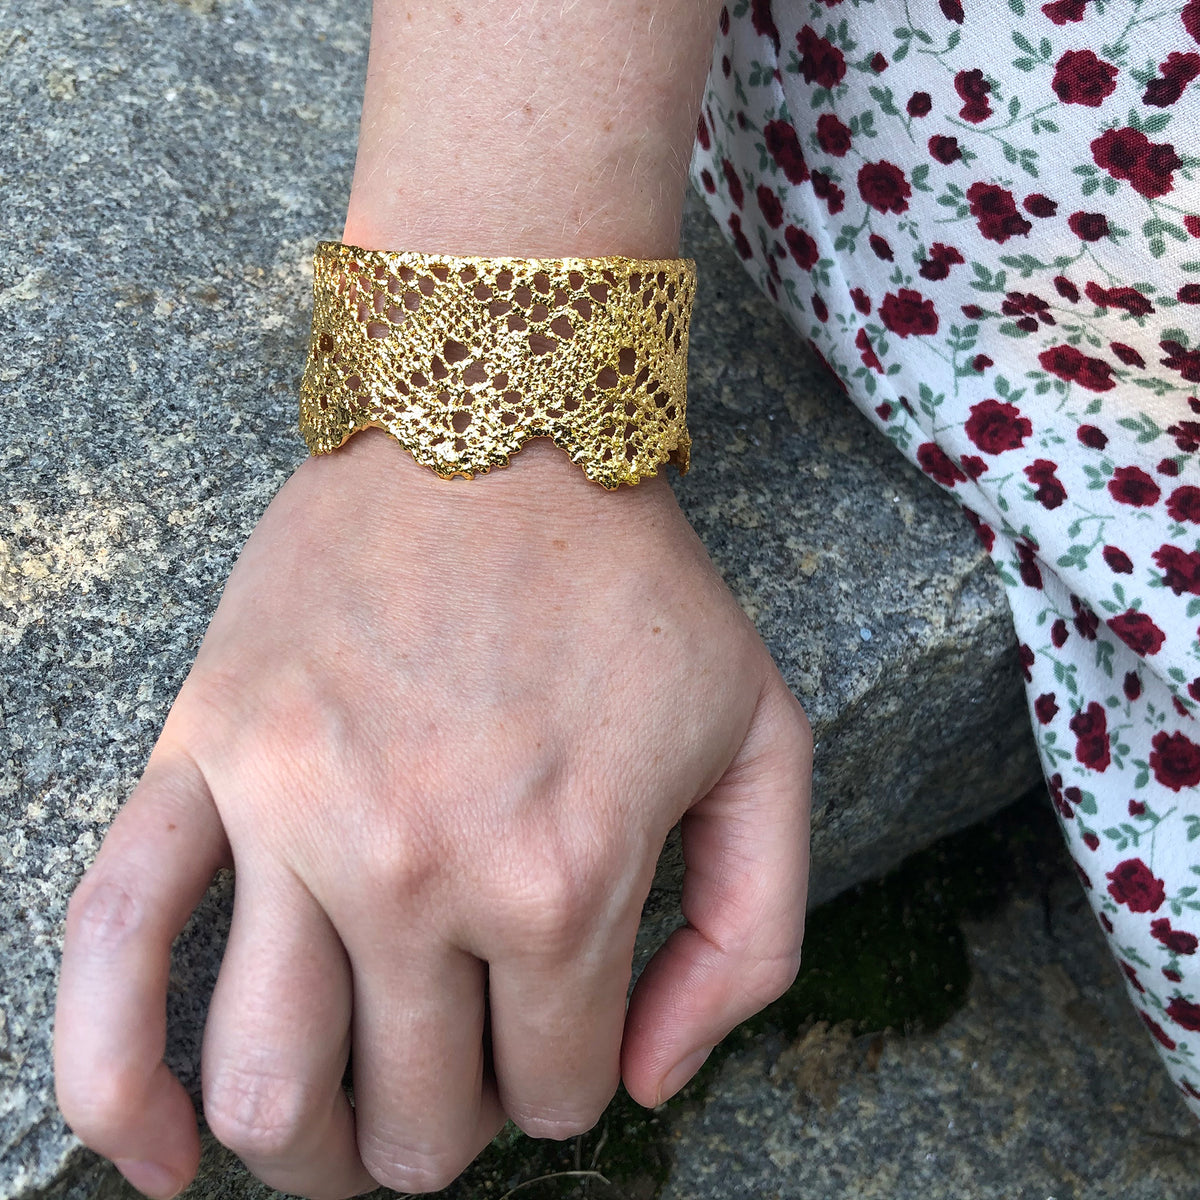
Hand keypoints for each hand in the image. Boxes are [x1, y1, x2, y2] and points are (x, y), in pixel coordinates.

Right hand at [54, 431, 810, 1197]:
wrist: (499, 426)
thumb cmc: (636, 587)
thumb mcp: (764, 744)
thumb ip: (751, 936)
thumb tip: (645, 1081)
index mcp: (563, 876)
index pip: (552, 1092)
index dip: (566, 1082)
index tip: (562, 1031)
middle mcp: (418, 870)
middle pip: (415, 1118)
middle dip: (449, 1127)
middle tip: (464, 1071)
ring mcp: (293, 817)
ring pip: (270, 1082)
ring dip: (312, 1145)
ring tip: (343, 1126)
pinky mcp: (204, 755)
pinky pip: (109, 942)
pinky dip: (114, 1082)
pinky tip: (161, 1154)